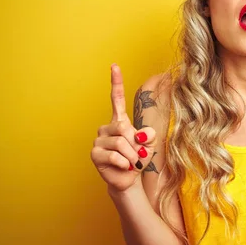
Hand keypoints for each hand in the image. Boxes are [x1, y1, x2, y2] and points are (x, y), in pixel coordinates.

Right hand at [90, 63, 157, 192]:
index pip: (116, 98)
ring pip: (121, 143)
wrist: (129, 179)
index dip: (116, 82)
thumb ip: (150, 135)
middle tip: (138, 156)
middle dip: (136, 145)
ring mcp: (99, 140)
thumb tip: (141, 135)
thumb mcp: (149, 145)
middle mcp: (107, 127)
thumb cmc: (138, 159)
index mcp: (120, 121)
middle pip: (124, 128)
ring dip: (132, 156)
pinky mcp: (95, 154)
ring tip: (131, 163)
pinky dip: (125, 164)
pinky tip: (123, 167)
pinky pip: (115, 156)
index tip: (114, 65)